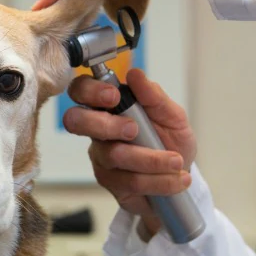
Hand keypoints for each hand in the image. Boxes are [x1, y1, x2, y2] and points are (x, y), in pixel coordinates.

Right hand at [63, 69, 196, 236]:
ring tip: (176, 162)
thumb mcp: (173, 116)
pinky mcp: (110, 182)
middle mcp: (98, 130)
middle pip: (75, 121)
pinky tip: (176, 179)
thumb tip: (135, 74)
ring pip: (113, 155)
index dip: (89, 91)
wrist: (181, 176)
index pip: (81, 90)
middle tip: (133, 129)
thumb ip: (154, 96)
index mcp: (109, 106)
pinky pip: (129, 180)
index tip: (114, 96)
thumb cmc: (171, 140)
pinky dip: (158, 180)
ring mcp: (101, 157)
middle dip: (104, 124)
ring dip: (150, 159)